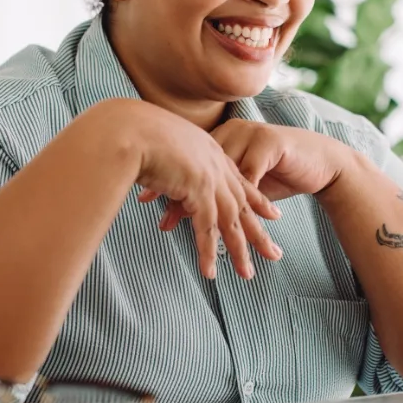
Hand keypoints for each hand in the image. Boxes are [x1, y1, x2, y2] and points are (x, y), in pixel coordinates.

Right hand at [122, 101, 282, 279]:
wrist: (128, 127)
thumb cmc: (133, 132)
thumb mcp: (160, 144)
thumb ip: (168, 160)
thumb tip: (161, 172)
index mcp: (209, 150)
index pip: (238, 179)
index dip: (256, 199)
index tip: (272, 214)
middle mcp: (215, 164)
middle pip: (243, 204)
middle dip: (258, 231)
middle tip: (274, 254)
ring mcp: (209, 178)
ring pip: (231, 220)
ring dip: (239, 250)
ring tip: (246, 275)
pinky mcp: (198, 190)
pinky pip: (206, 228)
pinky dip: (208, 252)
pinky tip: (210, 272)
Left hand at [154, 119, 348, 229]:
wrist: (320, 160)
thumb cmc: (279, 172)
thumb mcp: (242, 180)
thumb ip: (214, 189)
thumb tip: (179, 208)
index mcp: (221, 137)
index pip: (188, 160)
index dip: (167, 180)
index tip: (145, 198)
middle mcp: (233, 132)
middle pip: (201, 166)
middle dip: (180, 195)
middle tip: (160, 218)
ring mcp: (251, 135)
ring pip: (222, 174)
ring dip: (208, 203)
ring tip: (191, 226)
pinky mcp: (270, 145)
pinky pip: (249, 175)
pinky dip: (238, 199)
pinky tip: (228, 217)